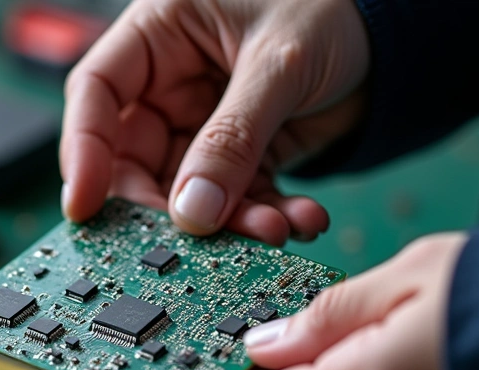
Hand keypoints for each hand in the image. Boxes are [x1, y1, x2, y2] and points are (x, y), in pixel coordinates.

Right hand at [60, 0, 370, 242]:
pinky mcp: (242, 155)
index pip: (97, 96)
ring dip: (229, 221)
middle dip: (167, 206)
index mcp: (159, 35)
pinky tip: (298, 219)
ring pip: (189, 192)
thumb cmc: (331, 5)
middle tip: (198, 237)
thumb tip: (193, 211)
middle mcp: (171, 84)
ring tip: (273, 229)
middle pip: (135, 160)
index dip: (84, 152)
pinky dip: (263, 217)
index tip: (85, 205)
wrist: (394, 33)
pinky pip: (237, 199)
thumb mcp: (277, 62)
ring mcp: (204, 124)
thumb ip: (233, 138)